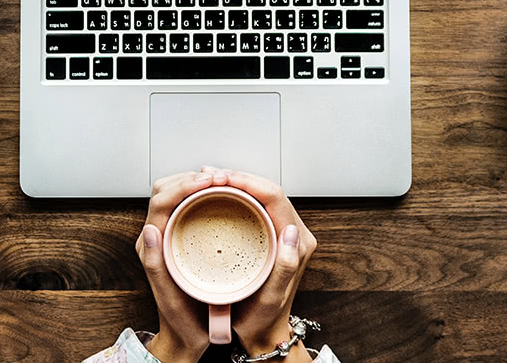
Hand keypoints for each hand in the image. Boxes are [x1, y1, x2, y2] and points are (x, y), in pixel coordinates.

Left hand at [136, 171, 221, 362]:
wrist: (185, 338)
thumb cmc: (181, 321)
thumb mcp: (169, 297)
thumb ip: (155, 265)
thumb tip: (149, 229)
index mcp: (150, 246)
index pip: (161, 200)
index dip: (185, 185)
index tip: (210, 182)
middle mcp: (155, 237)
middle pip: (167, 189)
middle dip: (192, 177)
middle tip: (223, 177)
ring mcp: (168, 236)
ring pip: (177, 194)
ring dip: (198, 182)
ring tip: (225, 182)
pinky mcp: (180, 239)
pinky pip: (188, 206)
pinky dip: (203, 194)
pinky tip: (223, 196)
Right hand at [200, 167, 317, 361]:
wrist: (264, 333)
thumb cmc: (263, 319)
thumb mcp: (272, 298)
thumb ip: (287, 267)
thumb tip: (291, 232)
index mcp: (298, 243)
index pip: (275, 197)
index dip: (247, 181)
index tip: (220, 178)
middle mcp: (296, 234)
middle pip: (269, 190)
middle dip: (239, 177)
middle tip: (208, 174)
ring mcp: (285, 234)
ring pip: (263, 195)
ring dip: (238, 183)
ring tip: (209, 180)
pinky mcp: (274, 236)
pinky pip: (258, 205)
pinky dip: (238, 195)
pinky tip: (218, 194)